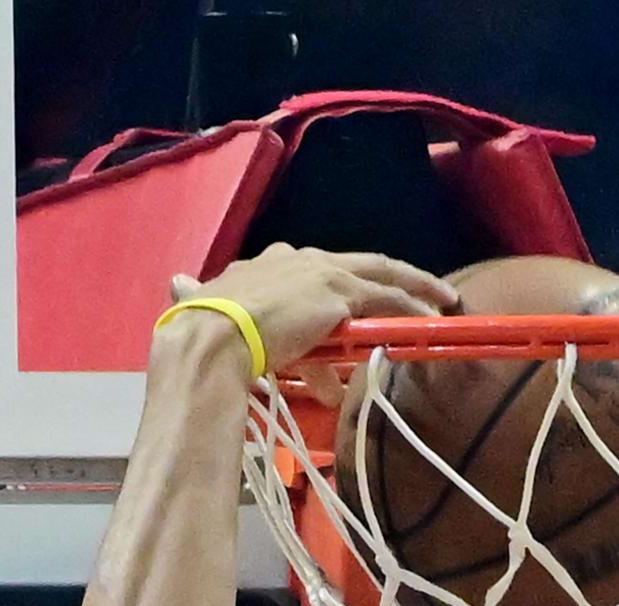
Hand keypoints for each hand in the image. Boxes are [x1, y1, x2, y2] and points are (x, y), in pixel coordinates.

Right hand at [169, 245, 454, 373]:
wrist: (211, 335)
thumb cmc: (204, 330)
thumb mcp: (214, 317)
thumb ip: (202, 301)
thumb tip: (176, 284)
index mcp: (270, 263)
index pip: (316, 269)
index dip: (340, 284)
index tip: (355, 300)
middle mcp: (300, 259)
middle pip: (361, 262)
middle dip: (394, 274)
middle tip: (422, 285)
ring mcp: (324, 274)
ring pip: (383, 275)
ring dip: (415, 287)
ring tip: (442, 299)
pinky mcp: (341, 294)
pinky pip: (388, 299)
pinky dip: (412, 306)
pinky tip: (432, 315)